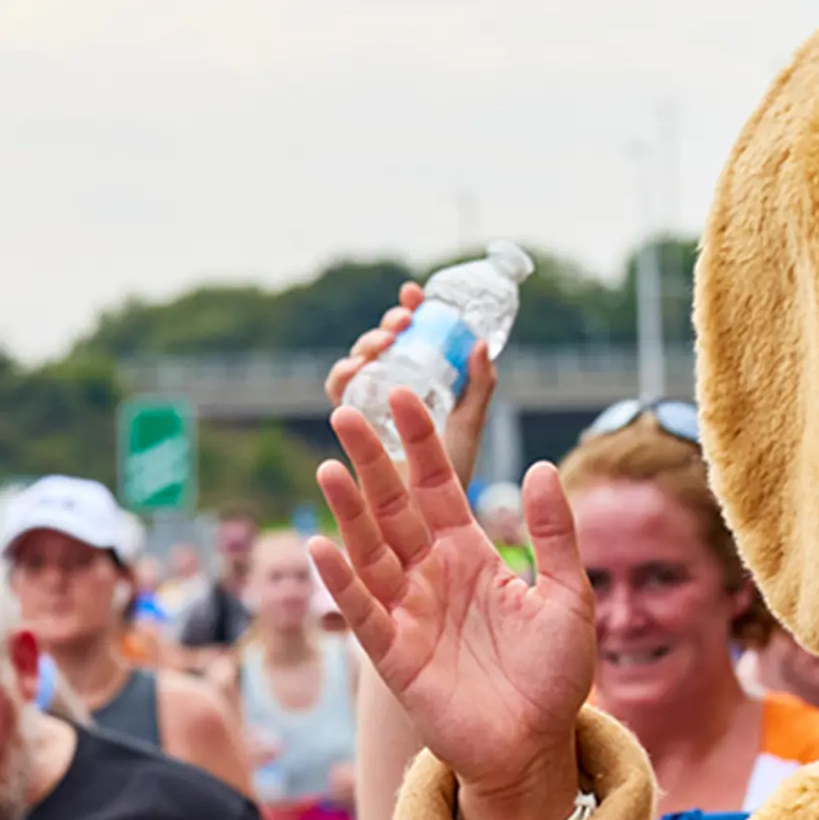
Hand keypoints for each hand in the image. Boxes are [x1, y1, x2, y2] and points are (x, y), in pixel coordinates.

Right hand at [312, 378, 595, 819]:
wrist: (538, 747)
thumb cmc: (554, 675)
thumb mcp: (569, 597)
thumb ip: (554, 535)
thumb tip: (542, 467)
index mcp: (470, 554)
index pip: (438, 486)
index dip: (420, 443)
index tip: (404, 394)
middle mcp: (431, 575)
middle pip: (392, 507)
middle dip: (371, 460)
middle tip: (347, 409)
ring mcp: (408, 612)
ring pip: (369, 551)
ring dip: (348, 512)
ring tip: (329, 467)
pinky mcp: (394, 655)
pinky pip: (362, 611)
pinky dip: (343, 581)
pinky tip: (322, 545)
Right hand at [323, 286, 500, 483]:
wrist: (430, 528)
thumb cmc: (453, 482)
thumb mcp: (468, 427)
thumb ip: (478, 389)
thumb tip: (480, 342)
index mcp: (417, 386)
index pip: (410, 339)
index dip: (408, 311)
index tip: (413, 291)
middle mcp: (389, 394)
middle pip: (381, 349)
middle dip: (387, 327)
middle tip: (401, 322)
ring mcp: (368, 412)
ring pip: (357, 368)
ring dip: (364, 347)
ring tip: (381, 345)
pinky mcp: (349, 433)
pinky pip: (338, 396)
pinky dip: (341, 377)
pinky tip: (353, 371)